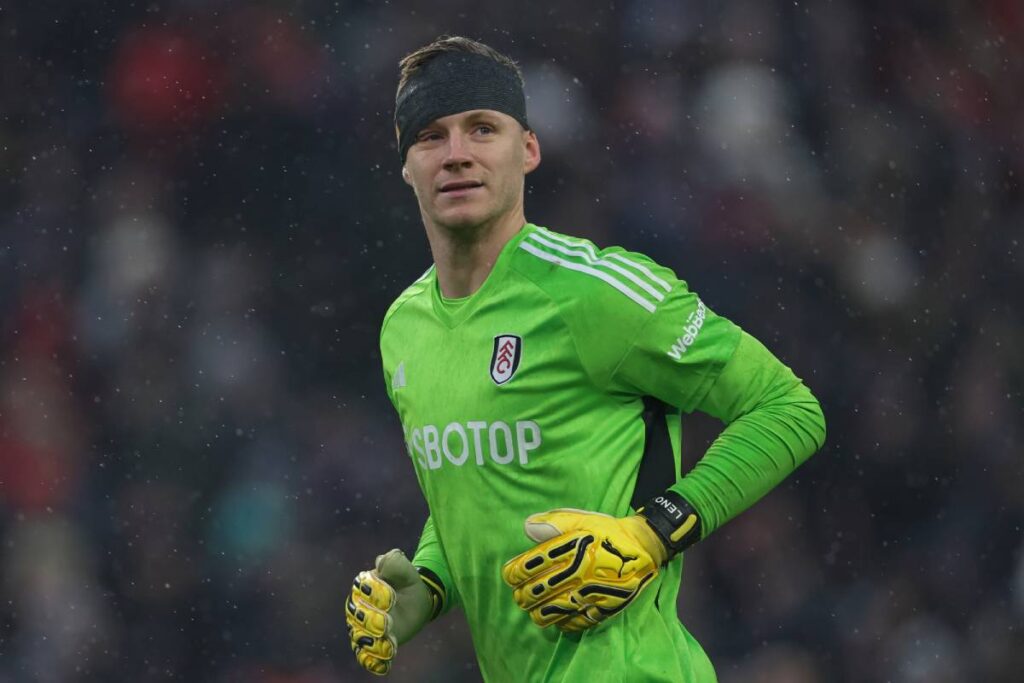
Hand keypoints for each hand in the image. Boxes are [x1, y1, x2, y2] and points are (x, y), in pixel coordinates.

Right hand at [345, 549, 434, 675]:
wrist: (417, 600)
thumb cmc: (407, 582)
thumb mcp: (406, 569)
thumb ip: (394, 562)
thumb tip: (381, 561)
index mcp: (364, 586)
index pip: (361, 589)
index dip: (375, 593)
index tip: (392, 596)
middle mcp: (358, 608)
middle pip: (357, 616)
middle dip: (371, 619)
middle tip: (388, 621)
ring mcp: (364, 628)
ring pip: (359, 637)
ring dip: (372, 641)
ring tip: (387, 640)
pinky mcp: (373, 645)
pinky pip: (366, 657)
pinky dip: (373, 661)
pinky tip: (386, 661)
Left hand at [501, 508, 666, 632]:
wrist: (644, 549)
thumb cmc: (608, 532)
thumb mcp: (583, 518)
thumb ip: (554, 523)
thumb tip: (527, 527)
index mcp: (569, 550)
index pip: (529, 567)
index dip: (513, 573)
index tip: (510, 575)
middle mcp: (576, 574)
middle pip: (534, 593)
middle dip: (521, 595)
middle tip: (519, 593)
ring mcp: (588, 595)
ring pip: (549, 613)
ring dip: (535, 612)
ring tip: (533, 608)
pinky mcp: (601, 610)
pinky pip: (572, 624)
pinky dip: (559, 623)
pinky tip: (556, 617)